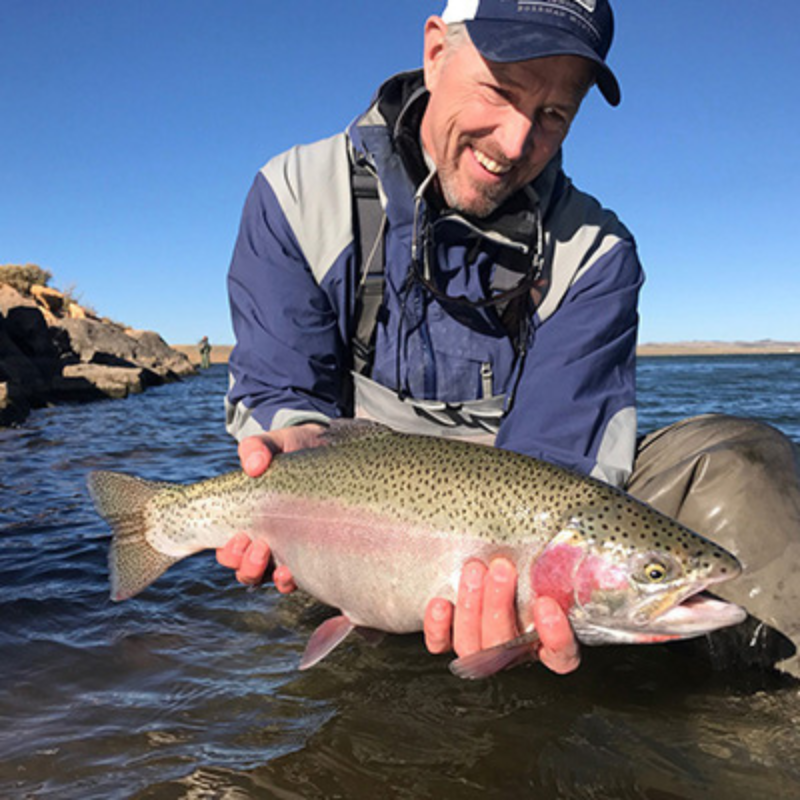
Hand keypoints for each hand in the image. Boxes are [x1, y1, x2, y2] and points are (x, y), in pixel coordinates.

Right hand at [216, 423, 324, 587]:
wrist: (329, 449)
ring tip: (274, 559)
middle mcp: (267, 540)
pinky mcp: (314, 551)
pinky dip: (289, 580)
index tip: (240, 536)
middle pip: (246, 571)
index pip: (230, 550)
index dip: (230, 552)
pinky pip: (298, 578)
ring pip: (267, 578)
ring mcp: (290, 549)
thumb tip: (253, 466)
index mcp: (250, 520)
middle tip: (258, 545)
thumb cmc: (296, 449)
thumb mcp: (275, 443)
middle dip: (246, 565)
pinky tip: (292, 570)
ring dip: (265, 574)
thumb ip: (258, 447)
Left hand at [423, 558, 580, 674]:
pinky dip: (438, 627)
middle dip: (499, 604)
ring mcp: (481, 649)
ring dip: (471, 606)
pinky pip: (441, 644)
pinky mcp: (451, 640)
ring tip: (473, 570)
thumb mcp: (545, 567)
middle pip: (506, 645)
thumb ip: (557, 566)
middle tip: (500, 568)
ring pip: (473, 645)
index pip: (559, 655)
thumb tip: (573, 543)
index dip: (555, 636)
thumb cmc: (524, 568)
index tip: (546, 603)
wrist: (489, 569)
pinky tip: (440, 604)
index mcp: (545, 642)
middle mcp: (513, 651)